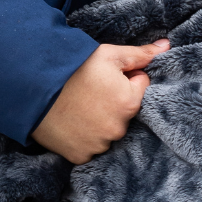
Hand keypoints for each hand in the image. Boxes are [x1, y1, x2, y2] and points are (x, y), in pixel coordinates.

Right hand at [32, 39, 168, 163]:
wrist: (33, 88)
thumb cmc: (74, 67)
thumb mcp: (110, 54)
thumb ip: (142, 53)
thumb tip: (167, 46)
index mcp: (130, 102)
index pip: (140, 85)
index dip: (125, 76)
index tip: (105, 75)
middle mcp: (118, 129)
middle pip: (125, 109)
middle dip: (114, 99)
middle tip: (91, 89)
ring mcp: (99, 145)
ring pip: (109, 128)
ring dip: (100, 118)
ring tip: (80, 104)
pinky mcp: (81, 156)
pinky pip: (91, 145)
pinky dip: (85, 135)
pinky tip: (73, 120)